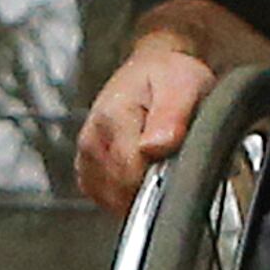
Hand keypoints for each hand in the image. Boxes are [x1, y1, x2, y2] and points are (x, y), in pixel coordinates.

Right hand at [74, 40, 221, 215]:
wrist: (153, 69)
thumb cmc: (169, 77)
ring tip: (156, 159)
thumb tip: (156, 147)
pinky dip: (127, 192)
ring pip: (114, 200)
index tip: (179, 165)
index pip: (131, 175)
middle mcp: (91, 139)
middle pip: (122, 192)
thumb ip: (170, 116)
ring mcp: (86, 157)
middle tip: (172, 157)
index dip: (161, 180)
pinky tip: (142, 169)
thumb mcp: (183, 85)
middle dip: (153, 185)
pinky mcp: (87, 170)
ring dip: (140, 190)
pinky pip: (107, 199)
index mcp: (113, 117)